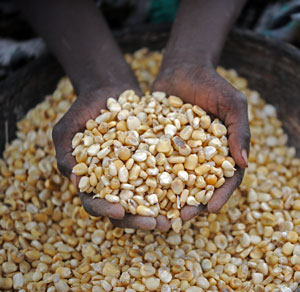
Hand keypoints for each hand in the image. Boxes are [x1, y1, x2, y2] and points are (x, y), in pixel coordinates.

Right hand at [52, 87, 170, 230]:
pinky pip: (167, 172)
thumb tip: (74, 183)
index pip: (97, 203)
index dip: (107, 210)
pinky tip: (193, 185)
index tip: (119, 212)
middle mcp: (118, 182)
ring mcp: (138, 172)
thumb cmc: (83, 111)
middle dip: (141, 218)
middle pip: (128, 208)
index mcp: (95, 182)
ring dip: (165, 208)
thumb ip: (65, 155)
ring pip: (151, 196)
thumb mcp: (67, 130)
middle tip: (158, 225)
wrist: (109, 91)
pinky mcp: (155, 159)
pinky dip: (178, 181)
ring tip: (181, 215)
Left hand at [153, 62, 249, 218]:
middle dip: (191, 203)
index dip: (220, 196)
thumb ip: (240, 130)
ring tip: (158, 212)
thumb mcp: (232, 103)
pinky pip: (150, 162)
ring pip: (172, 179)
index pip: (224, 180)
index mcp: (219, 153)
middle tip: (182, 218)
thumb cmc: (211, 85)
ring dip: (166, 197)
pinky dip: (145, 175)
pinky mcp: (156, 145)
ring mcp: (175, 152)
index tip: (211, 210)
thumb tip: (245, 162)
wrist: (182, 69)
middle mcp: (197, 157)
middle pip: (196, 186)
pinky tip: (136, 188)